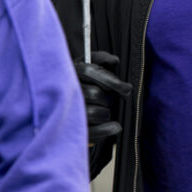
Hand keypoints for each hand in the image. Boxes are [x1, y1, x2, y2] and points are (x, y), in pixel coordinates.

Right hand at [76, 53, 130, 174]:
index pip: (89, 72)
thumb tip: (114, 60)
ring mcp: (67, 112)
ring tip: (105, 111)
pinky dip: (107, 130)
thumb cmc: (83, 85)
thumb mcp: (88, 67)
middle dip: (108, 98)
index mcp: (70, 73)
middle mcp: (65, 92)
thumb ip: (100, 59)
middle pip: (94, 93)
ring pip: (94, 112)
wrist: (67, 109)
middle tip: (111, 100)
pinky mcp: (72, 129)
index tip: (126, 88)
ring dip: (106, 113)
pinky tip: (115, 126)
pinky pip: (93, 132)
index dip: (110, 80)